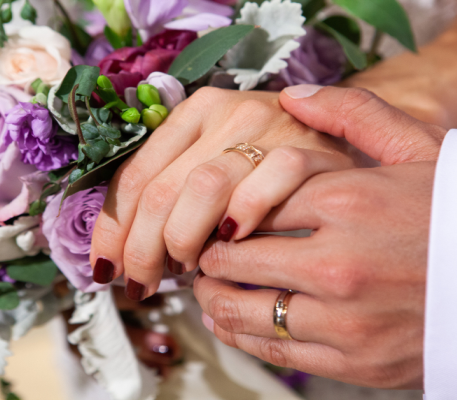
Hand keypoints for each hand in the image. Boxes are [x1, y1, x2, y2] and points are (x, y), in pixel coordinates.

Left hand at [89, 88, 361, 299]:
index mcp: (197, 111)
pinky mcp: (311, 152)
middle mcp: (229, 113)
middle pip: (162, 188)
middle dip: (141, 248)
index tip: (105, 267)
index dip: (113, 228)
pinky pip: (265, 187)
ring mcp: (270, 129)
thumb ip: (179, 181)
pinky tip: (234, 243)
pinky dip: (243, 218)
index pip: (135, 174)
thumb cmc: (276, 162)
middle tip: (141, 284)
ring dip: (184, 241)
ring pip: (203, 188)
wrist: (351, 138)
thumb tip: (121, 242)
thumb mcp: (222, 153)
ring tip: (186, 270)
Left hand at [194, 85, 445, 388]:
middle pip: (234, 257)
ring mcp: (345, 318)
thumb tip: (294, 98)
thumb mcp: (420, 148)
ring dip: (213, 297)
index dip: (224, 210)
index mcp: (349, 202)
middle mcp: (339, 262)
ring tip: (208, 286)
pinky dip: (240, 334)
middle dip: (209, 254)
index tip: (216, 214)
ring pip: (242, 308)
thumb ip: (355, 114)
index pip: (250, 203)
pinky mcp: (353, 360)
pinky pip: (273, 349)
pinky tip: (231, 320)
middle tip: (201, 250)